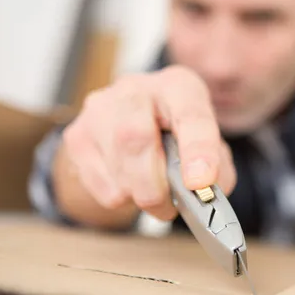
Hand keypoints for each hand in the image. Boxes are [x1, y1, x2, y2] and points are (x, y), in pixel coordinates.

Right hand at [61, 65, 236, 220]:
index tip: (201, 183)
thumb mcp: (211, 147)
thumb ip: (216, 170)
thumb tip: (202, 193)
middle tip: (168, 208)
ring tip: (153, 193)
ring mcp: (100, 108)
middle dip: (154, 185)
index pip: (190, 115)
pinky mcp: (77, 134)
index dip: (197, 151)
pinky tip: (129, 182)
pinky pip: (95, 180)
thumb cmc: (182, 138)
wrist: (141, 124)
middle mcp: (135, 88)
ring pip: (115, 163)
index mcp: (179, 87)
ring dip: (138, 193)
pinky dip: (118, 195)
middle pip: (135, 137)